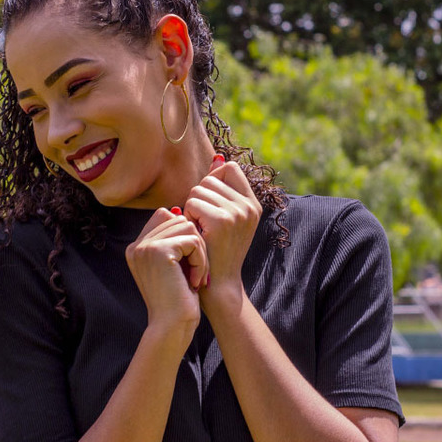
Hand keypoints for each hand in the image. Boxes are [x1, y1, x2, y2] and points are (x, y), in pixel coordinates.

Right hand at [125, 207, 208, 337]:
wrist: (171, 327)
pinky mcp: (159, 250)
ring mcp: (145, 247)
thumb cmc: (178, 300)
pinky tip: (194, 280)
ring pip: (188, 227)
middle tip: (195, 272)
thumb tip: (179, 210)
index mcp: (136, 248)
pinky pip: (193, 240)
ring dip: (200, 252)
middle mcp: (136, 245)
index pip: (164, 217)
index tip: (188, 264)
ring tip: (195, 276)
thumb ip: (173, 239)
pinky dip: (201, 260)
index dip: (184, 235)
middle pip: (178, 219)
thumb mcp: (174, 266)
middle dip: (194, 243)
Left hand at [183, 155, 261, 302]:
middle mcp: (249, 206)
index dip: (212, 181)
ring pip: (198, 189)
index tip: (209, 204)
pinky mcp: (222, 220)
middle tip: (203, 224)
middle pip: (210, 178)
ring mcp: (237, 212)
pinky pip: (192, 202)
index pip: (229, 168)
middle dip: (199, 198)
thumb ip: (221, 189)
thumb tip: (217, 158)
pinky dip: (188, 217)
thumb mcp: (225, 218)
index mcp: (253, 203)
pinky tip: (196, 233)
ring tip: (200, 229)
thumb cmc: (216, 250)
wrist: (219, 284)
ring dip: (191, 208)